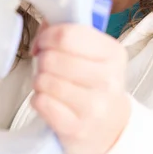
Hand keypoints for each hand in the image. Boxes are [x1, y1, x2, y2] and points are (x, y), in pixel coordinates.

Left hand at [30, 23, 130, 153]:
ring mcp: (93, 106)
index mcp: (113, 54)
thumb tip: (45, 26)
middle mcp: (107, 79)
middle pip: (52, 58)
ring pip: (44, 80)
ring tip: (51, 85)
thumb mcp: (97, 55)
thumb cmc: (98, 86)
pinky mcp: (76, 127)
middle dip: (42, 60)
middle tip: (47, 66)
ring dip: (40, 81)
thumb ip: (73, 35)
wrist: (113, 127)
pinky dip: (39, 100)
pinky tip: (51, 101)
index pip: (68, 35)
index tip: (44, 42)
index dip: (47, 36)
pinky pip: (41, 103)